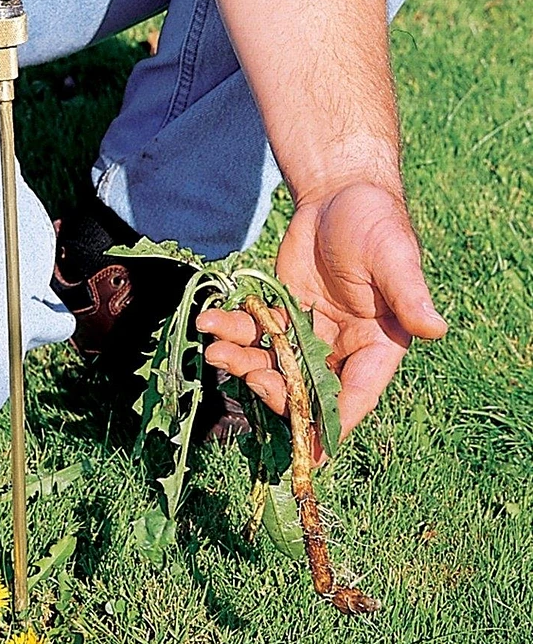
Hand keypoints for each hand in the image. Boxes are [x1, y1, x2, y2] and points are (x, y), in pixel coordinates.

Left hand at [196, 182, 447, 447]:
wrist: (338, 192)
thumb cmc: (376, 221)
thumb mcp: (394, 256)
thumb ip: (409, 295)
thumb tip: (435, 328)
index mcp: (378, 345)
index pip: (357, 395)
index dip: (334, 423)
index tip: (311, 451)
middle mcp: (343, 346)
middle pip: (307, 386)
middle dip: (276, 390)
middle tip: (247, 378)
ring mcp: (308, 332)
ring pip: (274, 363)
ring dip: (242, 362)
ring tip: (214, 350)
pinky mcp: (281, 312)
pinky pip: (254, 332)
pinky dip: (231, 332)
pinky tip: (210, 323)